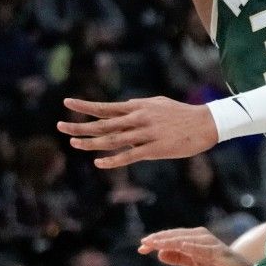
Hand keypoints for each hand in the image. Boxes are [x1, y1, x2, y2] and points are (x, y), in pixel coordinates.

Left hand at [59, 96, 218, 168]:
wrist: (205, 123)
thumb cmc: (181, 113)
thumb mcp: (157, 103)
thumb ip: (137, 105)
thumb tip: (122, 105)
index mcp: (137, 107)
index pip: (106, 107)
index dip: (85, 106)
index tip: (66, 104)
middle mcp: (138, 119)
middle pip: (103, 124)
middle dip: (80, 125)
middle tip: (60, 126)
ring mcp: (145, 134)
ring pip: (112, 140)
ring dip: (91, 143)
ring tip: (74, 143)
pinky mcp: (154, 149)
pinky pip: (129, 156)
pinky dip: (113, 160)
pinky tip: (99, 163)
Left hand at [139, 227, 252, 265]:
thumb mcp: (192, 264)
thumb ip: (177, 258)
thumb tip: (159, 254)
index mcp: (193, 238)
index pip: (171, 238)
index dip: (156, 241)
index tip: (141, 247)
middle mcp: (201, 236)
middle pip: (175, 236)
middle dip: (159, 239)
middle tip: (144, 243)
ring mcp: (209, 243)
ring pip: (186, 240)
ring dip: (170, 241)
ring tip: (156, 243)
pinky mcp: (217, 251)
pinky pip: (202, 248)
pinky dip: (192, 246)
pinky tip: (181, 246)